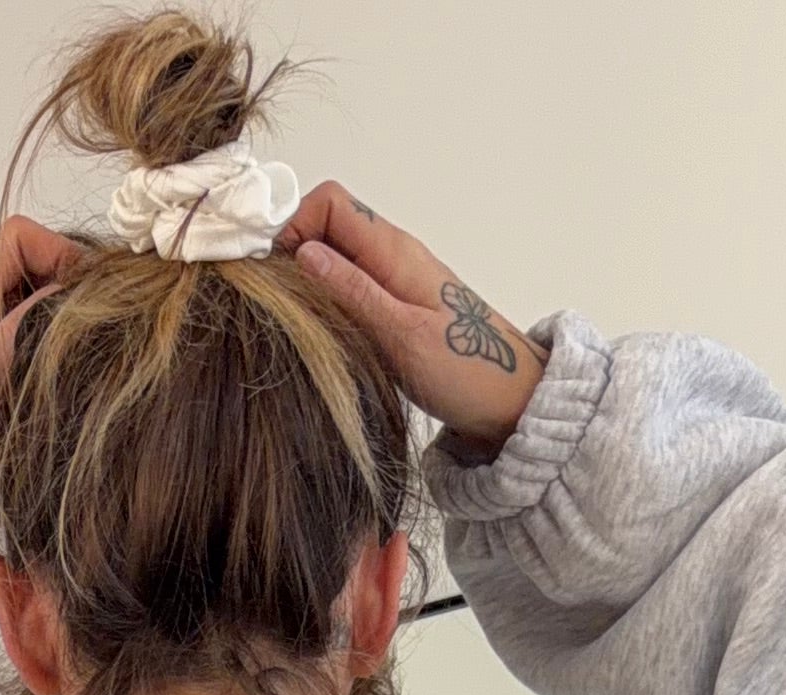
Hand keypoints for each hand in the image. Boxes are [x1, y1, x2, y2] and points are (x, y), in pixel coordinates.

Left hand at [0, 219, 81, 548]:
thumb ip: (20, 334)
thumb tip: (67, 292)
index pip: (20, 238)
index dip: (61, 255)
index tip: (89, 299)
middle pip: (27, 261)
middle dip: (65, 286)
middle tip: (90, 332)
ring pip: (25, 297)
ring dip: (54, 318)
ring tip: (72, 357)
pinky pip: (15, 331)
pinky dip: (40, 343)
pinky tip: (49, 376)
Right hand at [271, 190, 544, 455]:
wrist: (509, 401)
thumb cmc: (466, 372)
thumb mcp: (402, 335)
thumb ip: (352, 293)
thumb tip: (303, 253)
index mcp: (393, 251)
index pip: (329, 202)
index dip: (295, 227)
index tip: (275, 275)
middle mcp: (391, 255)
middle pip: (326, 225)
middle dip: (293, 254)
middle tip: (276, 305)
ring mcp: (392, 279)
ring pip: (334, 257)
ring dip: (307, 282)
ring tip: (294, 324)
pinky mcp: (394, 305)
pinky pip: (348, 286)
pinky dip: (326, 301)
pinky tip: (321, 334)